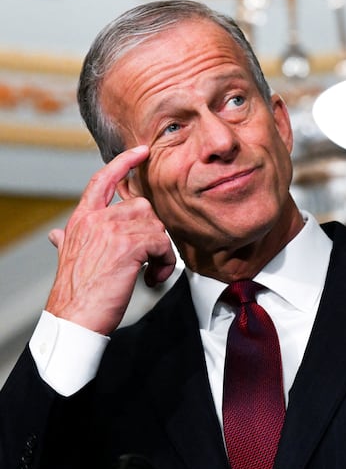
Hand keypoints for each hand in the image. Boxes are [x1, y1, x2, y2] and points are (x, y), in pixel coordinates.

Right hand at [45, 145, 175, 334]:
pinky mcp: (129, 243)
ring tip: (149, 272)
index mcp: (82, 219)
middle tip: (148, 260)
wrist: (74, 317)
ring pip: (156, 225)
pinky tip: (152, 278)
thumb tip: (57, 234)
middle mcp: (96, 219)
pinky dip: (165, 263)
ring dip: (161, 252)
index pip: (102, 180)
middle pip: (142, 207)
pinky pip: (163, 244)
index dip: (123, 163)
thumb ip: (67, 239)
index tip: (141, 152)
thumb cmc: (76, 292)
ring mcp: (112, 229)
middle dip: (153, 233)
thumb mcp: (68, 257)